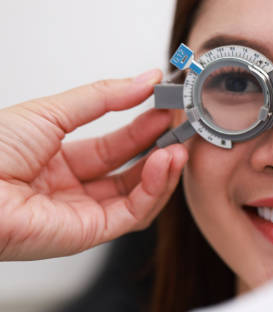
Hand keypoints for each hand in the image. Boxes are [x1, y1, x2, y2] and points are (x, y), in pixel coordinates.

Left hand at [0, 70, 186, 260]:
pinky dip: (154, 188)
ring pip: (139, 194)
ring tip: (177, 145)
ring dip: (164, 169)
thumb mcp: (53, 111)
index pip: (116, 144)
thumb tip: (145, 78)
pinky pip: (134, 213)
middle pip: (132, 169)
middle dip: (160, 147)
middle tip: (181, 125)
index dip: (144, 126)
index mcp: (61, 159)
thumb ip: (105, 97)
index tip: (167, 106)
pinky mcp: (90, 232)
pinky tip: (163, 163)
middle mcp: (75, 188)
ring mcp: (83, 212)